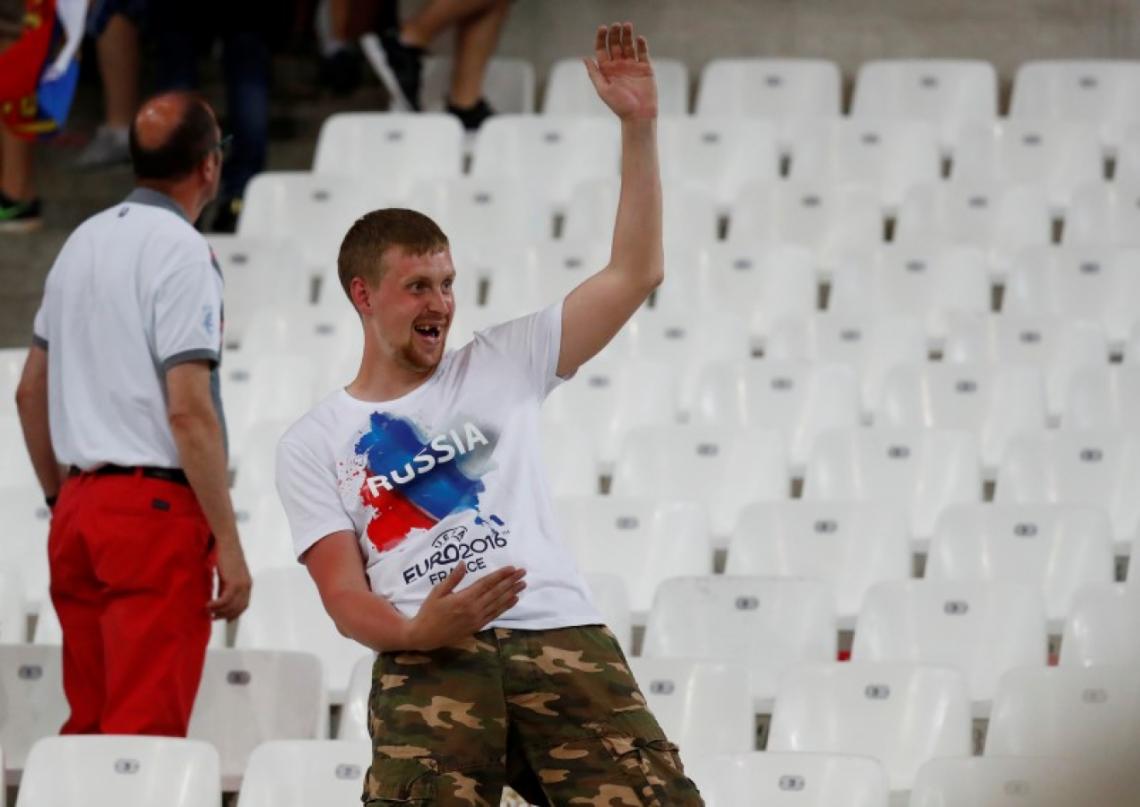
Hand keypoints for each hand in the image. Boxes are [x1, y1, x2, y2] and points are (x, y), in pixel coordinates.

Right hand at [209, 541, 252, 620]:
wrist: (227, 542)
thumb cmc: (226, 556)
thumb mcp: (227, 576)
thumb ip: (226, 588)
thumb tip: (220, 600)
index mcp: (247, 584)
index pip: (243, 605)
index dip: (234, 614)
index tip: (225, 619)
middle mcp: (247, 586)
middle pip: (238, 608)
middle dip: (225, 615)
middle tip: (213, 617)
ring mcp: (242, 585)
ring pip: (231, 606)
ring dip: (219, 612)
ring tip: (208, 612)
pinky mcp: (233, 582)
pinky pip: (225, 600)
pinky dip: (216, 605)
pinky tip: (208, 606)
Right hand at [405, 563, 526, 650]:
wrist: (425, 636)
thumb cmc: (429, 611)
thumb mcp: (437, 592)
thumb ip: (453, 578)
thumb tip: (464, 563)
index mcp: (464, 598)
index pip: (486, 583)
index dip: (500, 575)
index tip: (512, 568)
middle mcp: (474, 608)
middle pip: (496, 592)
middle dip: (510, 581)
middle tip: (523, 573)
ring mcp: (477, 618)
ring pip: (498, 603)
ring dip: (512, 593)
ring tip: (523, 584)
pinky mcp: (478, 626)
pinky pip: (495, 614)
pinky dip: (506, 607)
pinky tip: (514, 600)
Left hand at [584, 22, 656, 120]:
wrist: (638, 116)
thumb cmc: (619, 106)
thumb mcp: (603, 89)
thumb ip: (594, 73)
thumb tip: (584, 58)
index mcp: (607, 70)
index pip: (602, 49)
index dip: (601, 38)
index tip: (603, 28)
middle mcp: (619, 65)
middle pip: (616, 44)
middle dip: (615, 34)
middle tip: (616, 25)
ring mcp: (632, 65)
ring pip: (629, 45)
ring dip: (628, 35)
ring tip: (627, 26)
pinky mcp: (645, 68)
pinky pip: (643, 53)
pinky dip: (641, 45)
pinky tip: (639, 38)